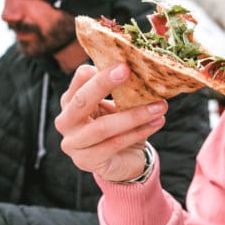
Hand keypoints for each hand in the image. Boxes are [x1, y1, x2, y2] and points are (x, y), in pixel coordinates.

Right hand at [54, 64, 166, 182]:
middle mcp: (65, 122)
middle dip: (103, 84)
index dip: (95, 72)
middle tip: (127, 71)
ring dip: (134, 115)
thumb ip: (119, 90)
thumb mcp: (117, 105)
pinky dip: (138, 132)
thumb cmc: (118, 128)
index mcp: (70, 102)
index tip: (119, 62)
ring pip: (102, 127)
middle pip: (81, 101)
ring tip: (159, 106)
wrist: (122, 161)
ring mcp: (72, 144)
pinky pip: (114, 144)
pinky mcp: (85, 161)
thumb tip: (140, 68)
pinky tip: (156, 123)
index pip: (78, 81)